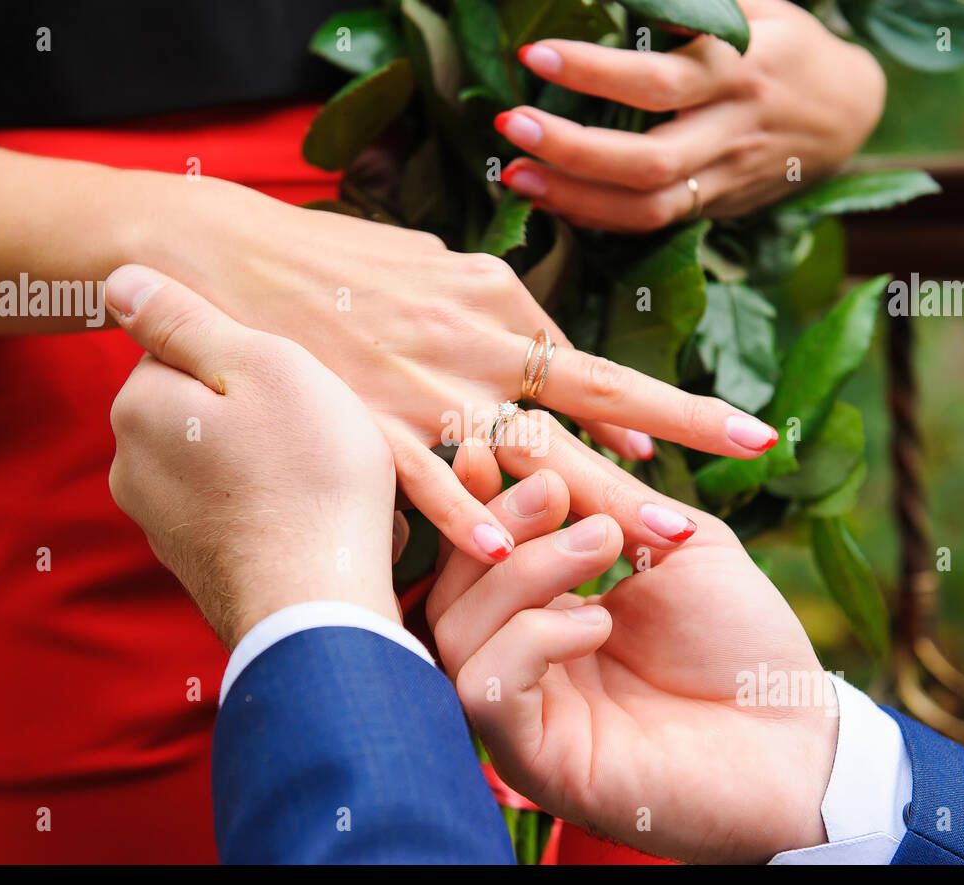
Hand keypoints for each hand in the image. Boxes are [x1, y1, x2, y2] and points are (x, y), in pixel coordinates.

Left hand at [105, 265, 398, 648]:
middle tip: (317, 433)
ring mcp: (162, 524)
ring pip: (224, 460)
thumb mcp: (263, 366)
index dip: (251, 359)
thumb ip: (185, 318)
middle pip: (204, 406)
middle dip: (260, 412)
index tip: (295, 387)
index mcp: (139, 406)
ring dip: (272, 462)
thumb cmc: (307, 477)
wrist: (321, 607)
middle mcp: (131, 466)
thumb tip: (116, 279)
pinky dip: (274, 508)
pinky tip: (314, 520)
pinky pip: (238, 510)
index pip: (185, 347)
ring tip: (327, 481)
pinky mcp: (197, 564)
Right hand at [134, 178, 777, 565]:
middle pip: (582, 415)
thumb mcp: (444, 271)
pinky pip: (415, 478)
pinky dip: (454, 514)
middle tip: (721, 511)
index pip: (597, 370)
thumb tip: (575, 370)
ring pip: (516, 454)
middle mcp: (472, 353)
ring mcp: (419, 391)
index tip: (733, 440)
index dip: (668, 408)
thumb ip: (514, 317)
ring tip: (650, 545)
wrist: (231, 253)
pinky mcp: (360, 422)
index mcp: (495, 312)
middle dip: (657, 462)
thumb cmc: (345, 263)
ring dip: (587, 502)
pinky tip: (494, 551)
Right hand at [427, 451, 838, 863]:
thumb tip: (535, 445)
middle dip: (495, 525)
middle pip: (450, 589)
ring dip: (523, 573)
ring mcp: (521, 713)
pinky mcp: (533, 761)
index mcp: (544, 613)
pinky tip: (597, 623)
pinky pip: (486, 690)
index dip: (475, 499)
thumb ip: (610, 499)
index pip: (476, 553)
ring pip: (458, 632)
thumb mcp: (679, 542)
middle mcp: (519, 664)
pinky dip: (532, 640)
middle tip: (555, 492)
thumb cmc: (742, 640)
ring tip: (601, 543)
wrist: (796, 737)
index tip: (489, 442)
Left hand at [496, 0, 884, 228]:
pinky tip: (551, 199)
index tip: (534, 56)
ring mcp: (724, 179)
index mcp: (741, 69)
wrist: (849, 115)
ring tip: (514, 176)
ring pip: (645, 207)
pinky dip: (595, 215)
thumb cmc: (788, 47)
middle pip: (647, 161)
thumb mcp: (758, 6)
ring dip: (573, 198)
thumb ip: (695, 3)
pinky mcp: (715, 210)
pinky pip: (649, 224)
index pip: (659, 80)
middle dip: (571, 150)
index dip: (594, 72)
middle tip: (512, 127)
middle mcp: (732, 131)